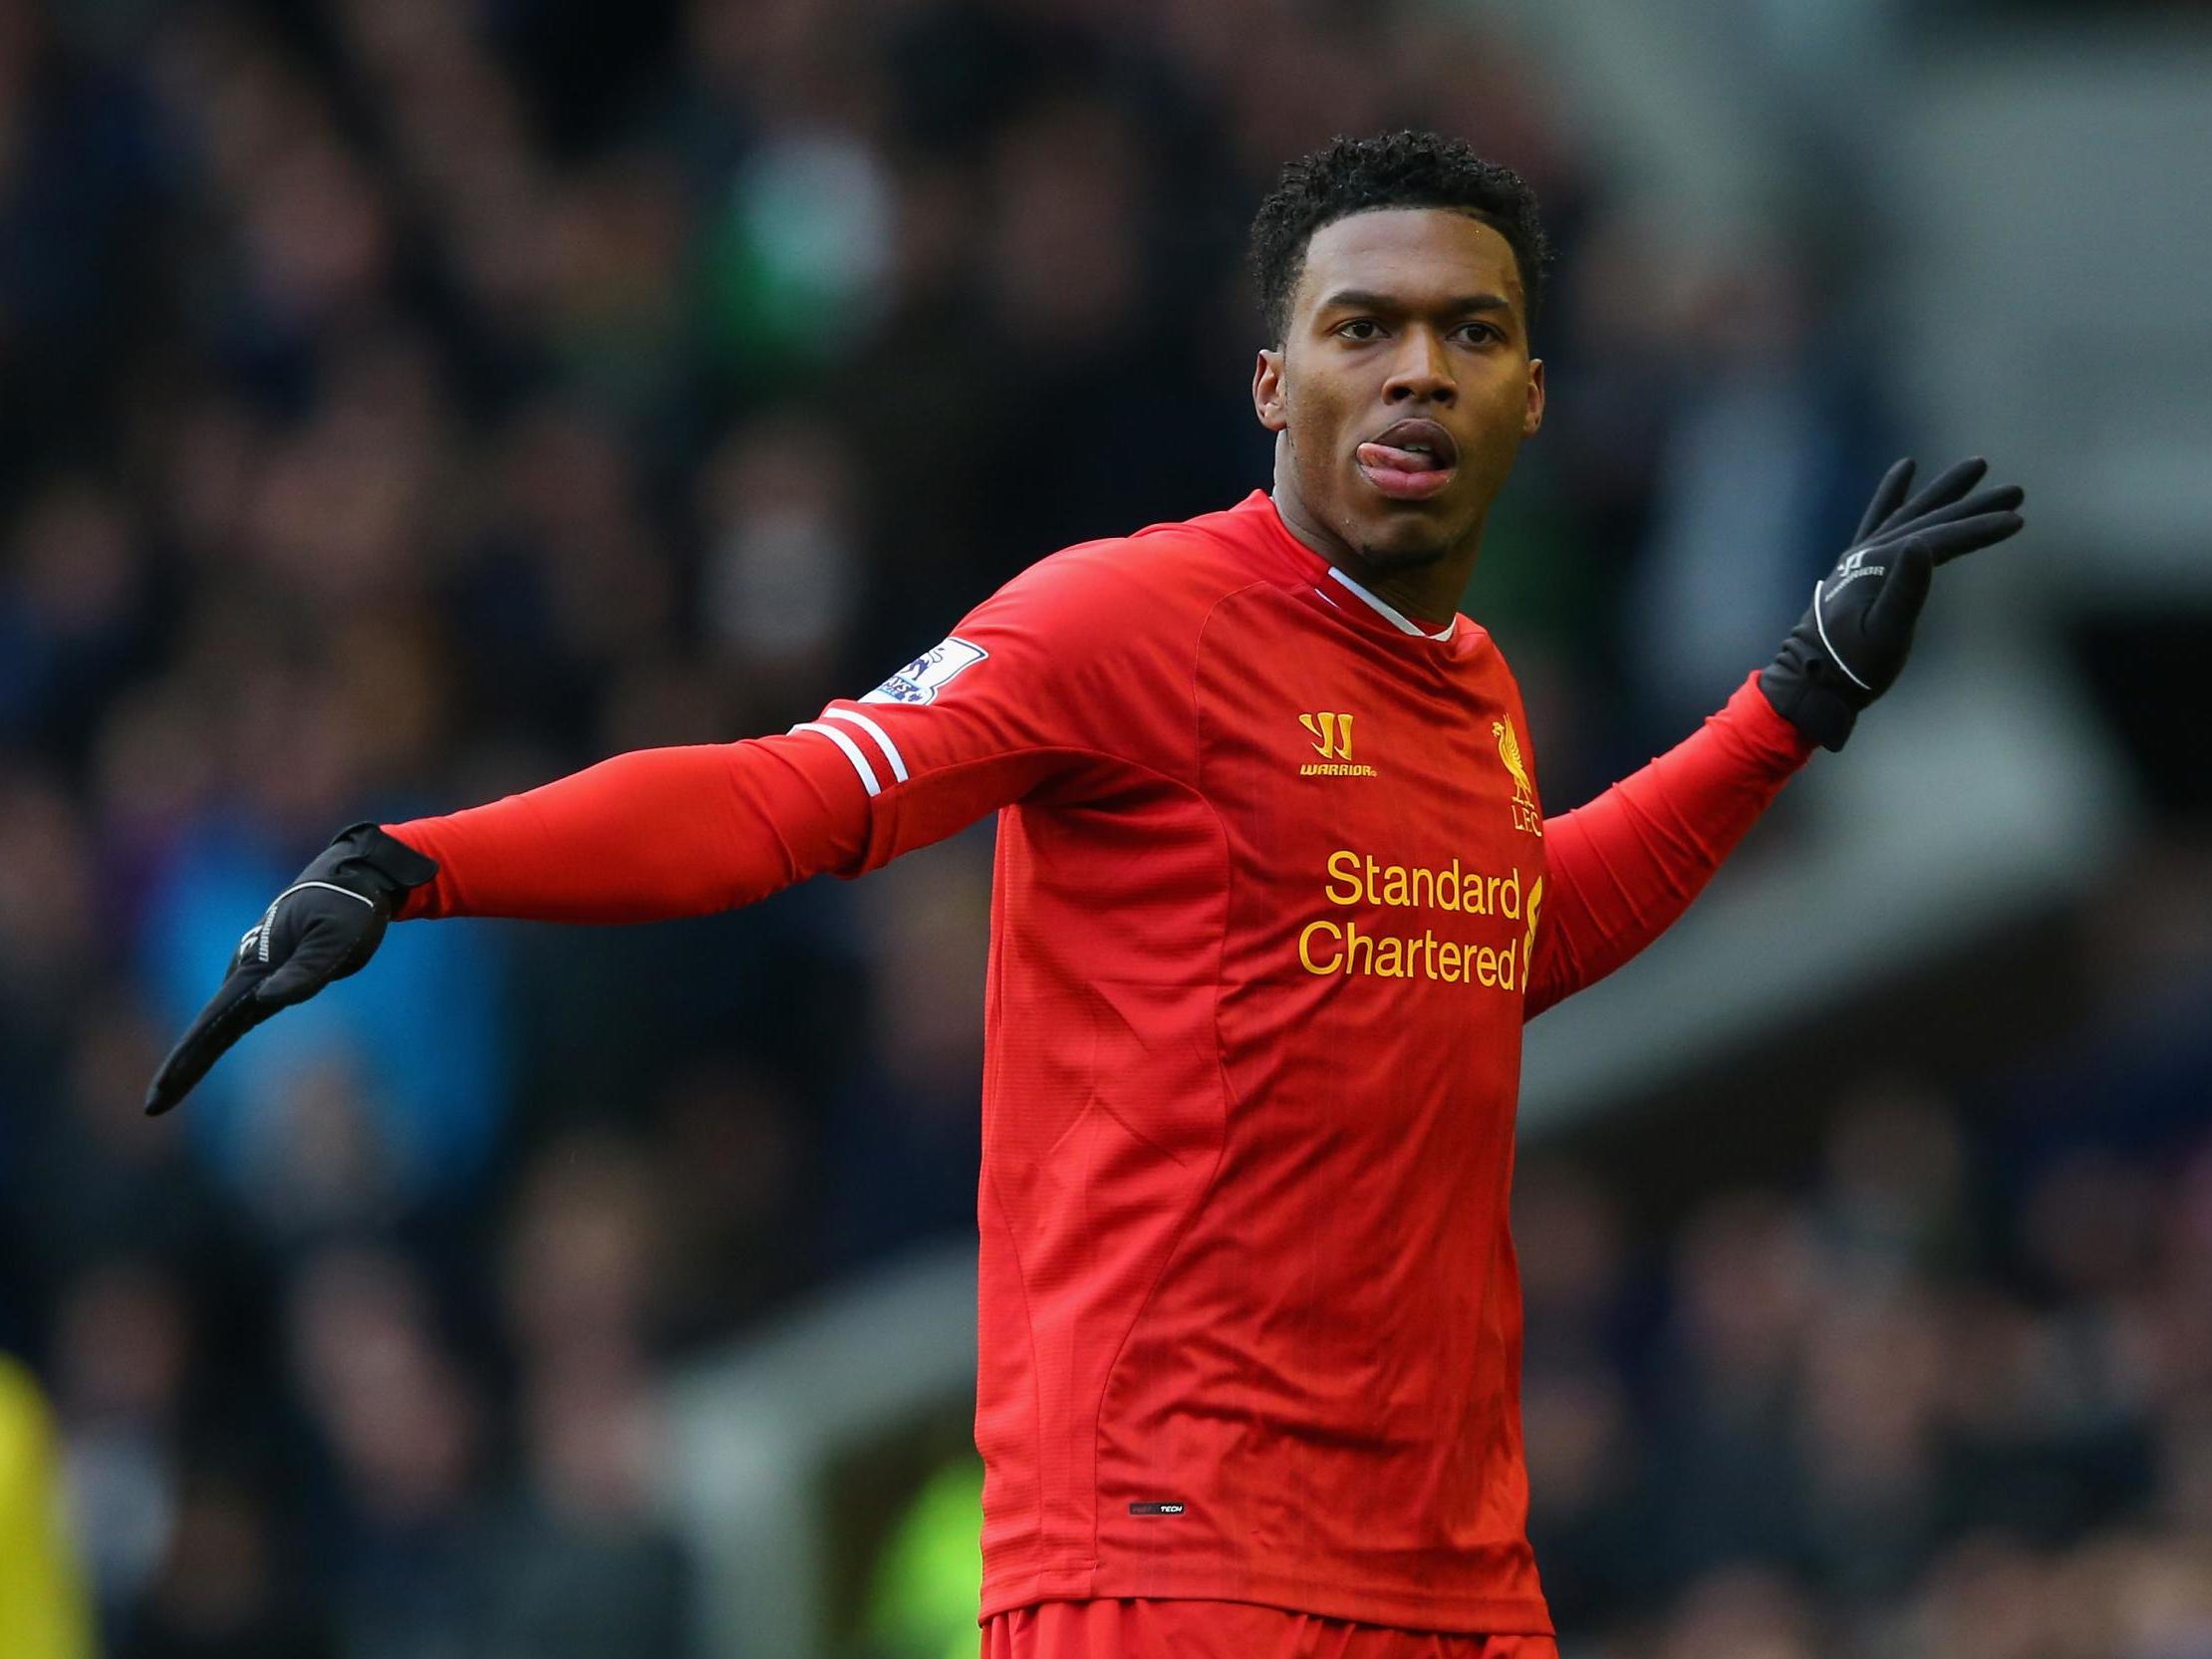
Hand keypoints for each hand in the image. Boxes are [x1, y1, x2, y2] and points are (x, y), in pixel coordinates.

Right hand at [143, 823, 437, 1115]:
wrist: (353, 883)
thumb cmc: (346, 908)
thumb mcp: (335, 937)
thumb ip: (305, 971)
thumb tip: (264, 1003)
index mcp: (255, 967)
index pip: (212, 1023)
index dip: (186, 1059)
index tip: (161, 1091)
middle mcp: (247, 976)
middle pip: (208, 1032)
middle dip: (181, 1070)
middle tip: (153, 1108)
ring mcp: (257, 979)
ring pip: (221, 1027)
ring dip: (196, 1058)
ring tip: (168, 1094)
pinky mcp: (273, 982)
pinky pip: (240, 1018)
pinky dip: (218, 1041)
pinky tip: (200, 1060)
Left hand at [1759, 457, 2024, 750]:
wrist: (1814, 680)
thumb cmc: (1853, 665)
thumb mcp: (1886, 634)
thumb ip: (1905, 591)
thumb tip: (1923, 544)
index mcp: (1881, 565)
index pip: (1941, 540)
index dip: (1980, 530)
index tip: (2019, 521)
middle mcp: (1871, 552)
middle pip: (1933, 521)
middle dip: (1975, 506)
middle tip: (2017, 490)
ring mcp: (1862, 555)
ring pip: (1913, 514)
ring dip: (1946, 493)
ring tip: (1979, 465)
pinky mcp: (1857, 564)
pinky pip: (1879, 518)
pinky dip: (1893, 493)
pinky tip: (1906, 466)